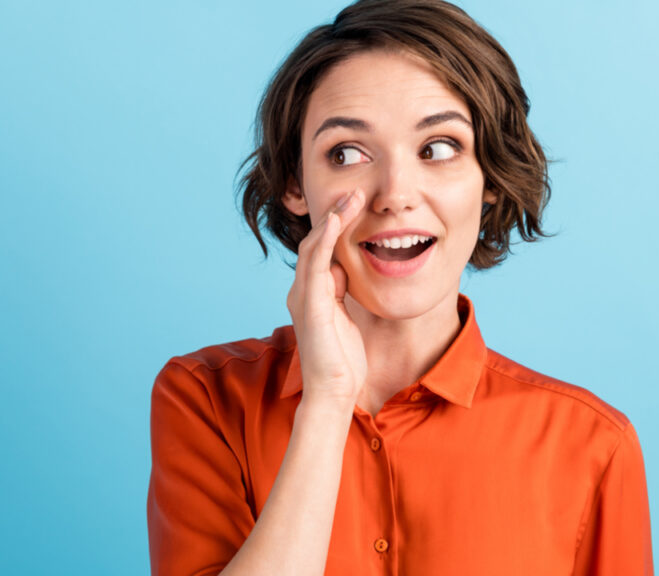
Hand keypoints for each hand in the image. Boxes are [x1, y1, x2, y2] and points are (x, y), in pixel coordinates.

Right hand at [286, 188, 367, 408]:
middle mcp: (301, 290)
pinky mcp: (309, 304)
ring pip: (313, 246)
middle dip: (335, 214)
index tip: (356, 203)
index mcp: (311, 293)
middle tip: (355, 190)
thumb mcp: (346, 317)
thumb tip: (346, 268)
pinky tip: (336, 220)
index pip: (321, 249)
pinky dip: (324, 239)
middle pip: (315, 241)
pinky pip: (315, 264)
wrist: (333, 392)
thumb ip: (342, 291)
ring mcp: (303, 296)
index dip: (336, 225)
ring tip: (352, 196)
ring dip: (333, 219)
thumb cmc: (342, 360)